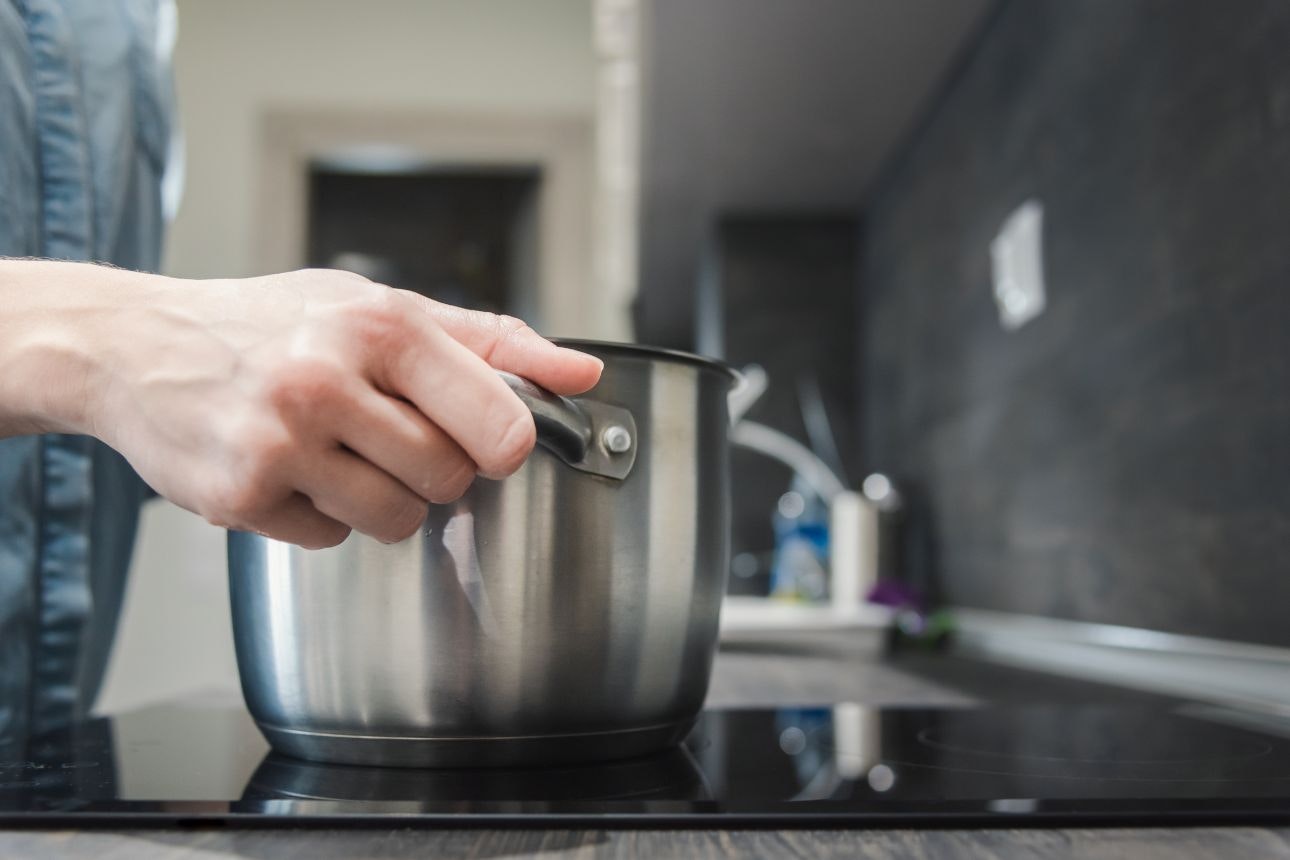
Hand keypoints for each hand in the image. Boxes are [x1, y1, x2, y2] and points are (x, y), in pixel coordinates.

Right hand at [76, 268, 601, 547]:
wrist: (135, 345)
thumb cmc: (273, 323)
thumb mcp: (383, 308)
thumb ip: (492, 342)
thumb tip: (581, 374)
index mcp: (378, 326)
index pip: (498, 422)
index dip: (504, 443)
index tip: (488, 440)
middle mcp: (325, 381)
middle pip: (450, 479)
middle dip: (435, 469)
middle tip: (389, 433)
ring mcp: (279, 444)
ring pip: (397, 520)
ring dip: (383, 499)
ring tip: (340, 451)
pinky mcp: (241, 498)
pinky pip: (331, 540)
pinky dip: (322, 516)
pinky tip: (291, 470)